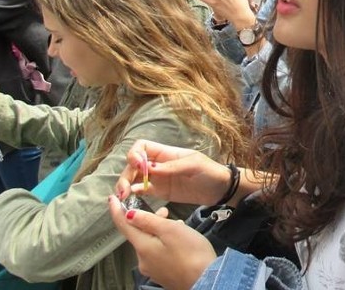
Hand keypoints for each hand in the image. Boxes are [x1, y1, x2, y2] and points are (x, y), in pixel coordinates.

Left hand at [108, 199, 215, 289]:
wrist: (206, 281)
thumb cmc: (190, 253)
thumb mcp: (170, 230)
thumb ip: (148, 221)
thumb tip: (128, 214)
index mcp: (142, 247)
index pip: (124, 226)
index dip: (117, 211)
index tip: (111, 198)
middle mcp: (143, 260)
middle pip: (139, 235)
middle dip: (148, 220)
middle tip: (165, 211)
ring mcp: (153, 269)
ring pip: (150, 243)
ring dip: (159, 231)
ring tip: (177, 224)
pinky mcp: (164, 273)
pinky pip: (158, 253)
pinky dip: (164, 242)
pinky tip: (179, 240)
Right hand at [114, 140, 232, 206]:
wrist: (221, 189)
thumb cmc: (210, 172)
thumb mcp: (193, 165)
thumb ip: (172, 167)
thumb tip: (149, 169)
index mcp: (166, 153)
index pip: (142, 147)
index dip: (135, 154)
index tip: (137, 166)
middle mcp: (158, 164)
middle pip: (133, 165)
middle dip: (126, 174)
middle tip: (124, 190)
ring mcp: (158, 179)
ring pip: (134, 178)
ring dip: (125, 185)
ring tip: (124, 197)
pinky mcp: (161, 192)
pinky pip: (143, 191)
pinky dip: (134, 193)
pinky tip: (132, 198)